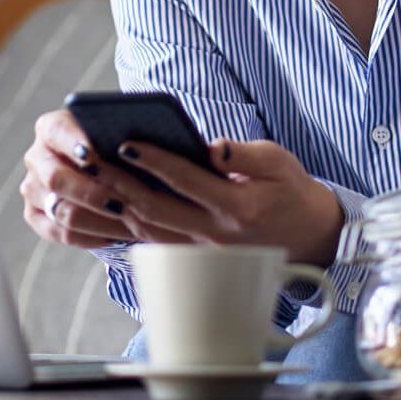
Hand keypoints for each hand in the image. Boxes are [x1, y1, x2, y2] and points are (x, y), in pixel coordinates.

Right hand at [21, 110, 138, 248]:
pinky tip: (113, 237)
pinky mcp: (34, 214)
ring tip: (126, 226)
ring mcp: (32, 187)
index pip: (57, 132)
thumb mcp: (116, 134)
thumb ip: (119, 137)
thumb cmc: (115, 145)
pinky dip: (88, 236)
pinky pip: (60, 233)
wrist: (104, 167)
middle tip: (120, 203)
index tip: (94, 156)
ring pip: (60, 211)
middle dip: (90, 193)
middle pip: (56, 179)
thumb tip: (132, 150)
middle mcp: (37, 157)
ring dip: (96, 221)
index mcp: (51, 128)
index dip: (74, 143)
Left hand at [103, 137, 344, 265]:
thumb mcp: (279, 161)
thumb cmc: (289, 190)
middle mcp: (216, 233)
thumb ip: (243, 155)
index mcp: (238, 207)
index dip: (154, 161)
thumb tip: (210, 147)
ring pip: (150, 231)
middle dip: (120, 184)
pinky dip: (129, 223)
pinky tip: (112, 200)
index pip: (186, 180)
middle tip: (93, 160)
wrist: (308, 235)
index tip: (126, 142)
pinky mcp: (196, 257)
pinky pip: (155, 241)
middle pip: (157, 210)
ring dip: (118, 204)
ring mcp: (204, 250)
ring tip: (94, 178)